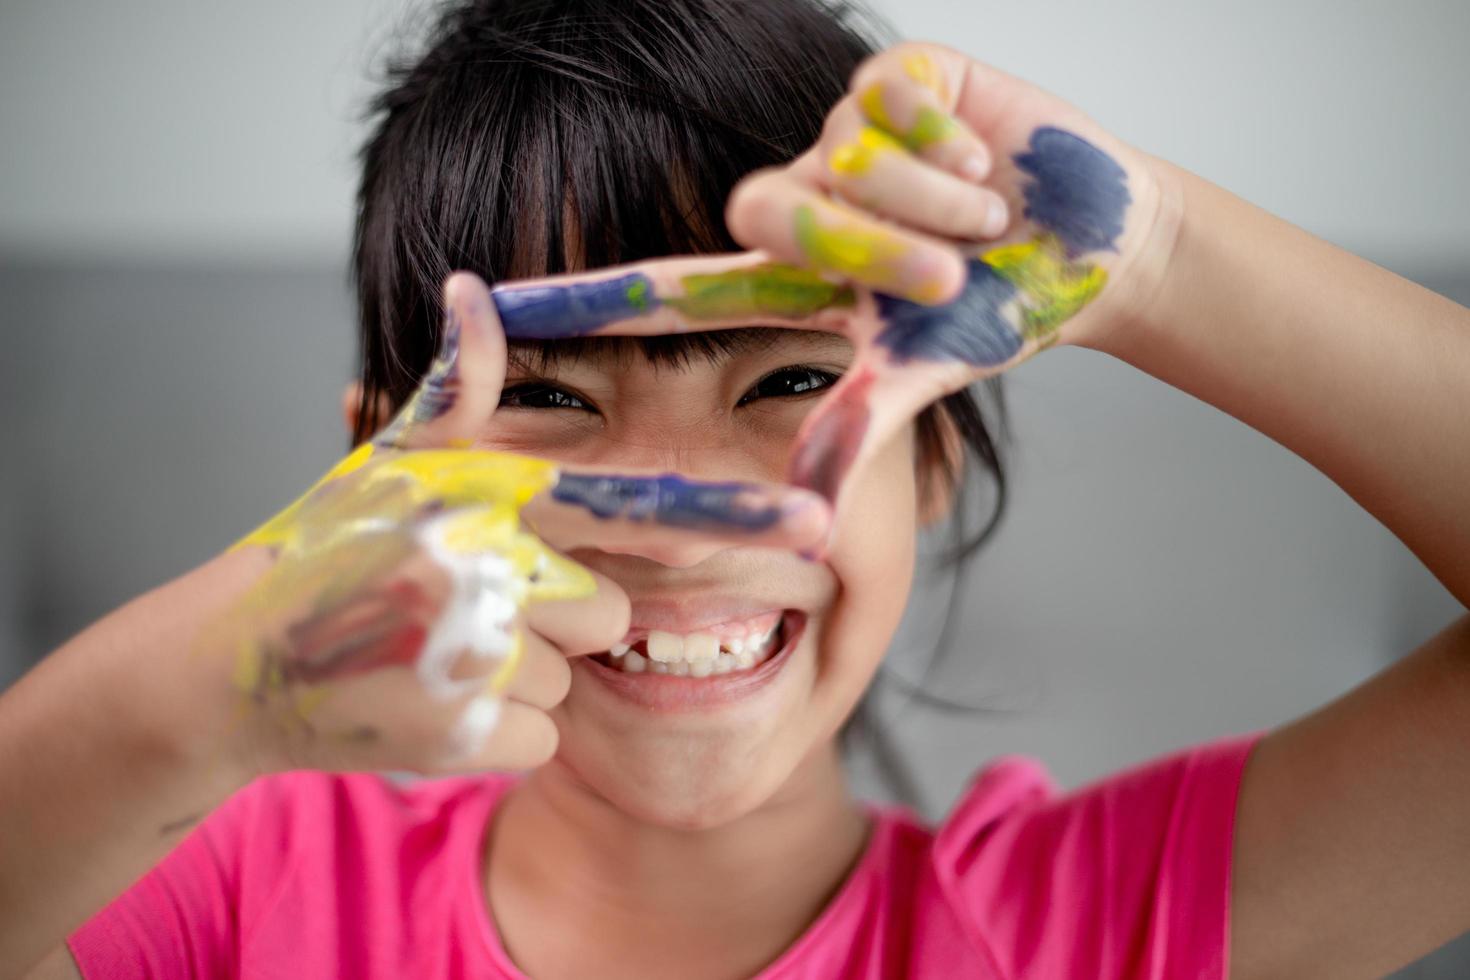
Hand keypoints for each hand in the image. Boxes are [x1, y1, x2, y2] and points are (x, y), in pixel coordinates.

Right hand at [205, 273, 832, 775]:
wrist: (228, 666)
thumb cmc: (325, 547)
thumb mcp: (389, 461)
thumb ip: (459, 387)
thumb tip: (474, 288)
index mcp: (488, 495)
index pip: (636, 502)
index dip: (732, 516)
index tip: (820, 526)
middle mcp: (486, 567)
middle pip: (609, 610)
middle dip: (563, 618)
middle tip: (475, 606)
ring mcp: (472, 654)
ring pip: (574, 683)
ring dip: (527, 681)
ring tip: (442, 651)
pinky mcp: (458, 735)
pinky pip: (541, 741)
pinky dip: (500, 735)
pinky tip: (433, 703)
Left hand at [469, 42, 1169, 512]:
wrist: (1088, 249)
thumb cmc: (992, 315)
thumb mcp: (919, 374)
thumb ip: (855, 428)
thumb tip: (801, 512)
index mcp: (787, 280)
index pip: (665, 289)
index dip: (581, 298)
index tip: (489, 309)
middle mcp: (799, 200)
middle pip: (769, 211)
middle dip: (872, 250)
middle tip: (946, 275)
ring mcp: (843, 134)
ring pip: (843, 156)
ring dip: (930, 207)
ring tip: (986, 223)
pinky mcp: (897, 76)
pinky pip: (894, 99)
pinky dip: (951, 143)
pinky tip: (986, 163)